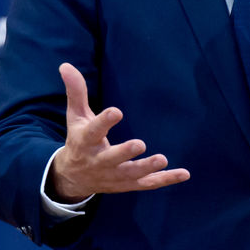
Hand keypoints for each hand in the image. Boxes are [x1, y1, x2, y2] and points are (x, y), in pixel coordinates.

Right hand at [47, 62, 190, 202]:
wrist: (73, 177)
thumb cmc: (78, 139)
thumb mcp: (75, 116)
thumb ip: (76, 91)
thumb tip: (66, 65)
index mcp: (86, 141)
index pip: (94, 131)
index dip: (104, 122)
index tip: (116, 111)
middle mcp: (99, 161)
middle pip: (112, 159)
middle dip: (125, 153)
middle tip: (140, 144)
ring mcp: (114, 175)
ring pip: (130, 174)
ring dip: (146, 168)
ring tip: (162, 159)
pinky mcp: (127, 185)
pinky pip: (147, 184)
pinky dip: (165, 180)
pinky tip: (183, 173)